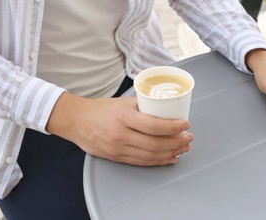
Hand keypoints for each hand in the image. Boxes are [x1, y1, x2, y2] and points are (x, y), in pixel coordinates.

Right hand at [46, 93, 192, 165]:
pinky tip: (170, 158)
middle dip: (177, 142)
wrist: (77, 121)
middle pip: (156, 144)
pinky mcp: (117, 158)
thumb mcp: (122, 102)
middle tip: (188, 138)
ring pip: (151, 155)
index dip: (173, 127)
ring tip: (184, 148)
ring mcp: (119, 149)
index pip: (154, 126)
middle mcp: (121, 135)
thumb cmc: (100, 109)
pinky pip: (142, 162)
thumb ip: (143, 106)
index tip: (185, 124)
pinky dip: (158, 161)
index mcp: (124, 118)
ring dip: (171, 153)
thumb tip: (165, 110)